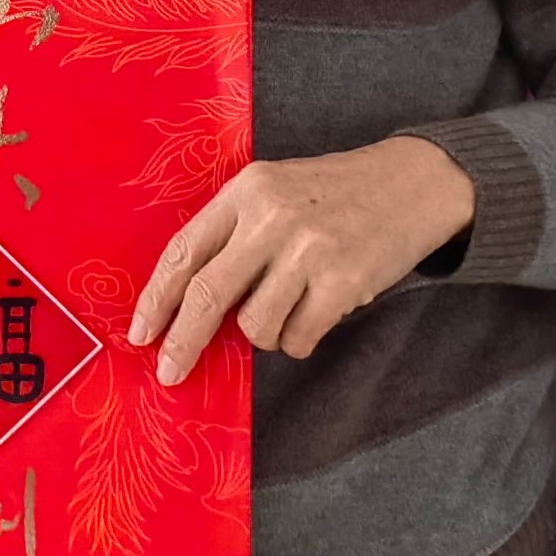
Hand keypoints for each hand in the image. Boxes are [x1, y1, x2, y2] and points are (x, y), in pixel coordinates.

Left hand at [131, 137, 476, 386]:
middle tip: (170, 371)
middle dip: (183, 341)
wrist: (414, 183)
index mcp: (247, 190)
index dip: (156, 298)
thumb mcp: (277, 190)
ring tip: (294, 305)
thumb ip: (236, 233)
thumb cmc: (337, 194)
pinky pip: (297, 339)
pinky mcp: (342, 282)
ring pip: (255, 326)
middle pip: (207, 294)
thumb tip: (188, 306)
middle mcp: (272, 216)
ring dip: (266, 333)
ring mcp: (308, 250)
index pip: (185, 250)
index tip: (141, 333)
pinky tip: (322, 309)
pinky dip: (301, 338)